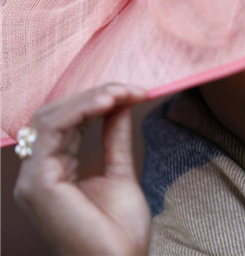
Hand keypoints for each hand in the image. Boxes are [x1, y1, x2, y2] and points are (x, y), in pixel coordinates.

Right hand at [13, 83, 150, 254]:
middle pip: (55, 115)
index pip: (65, 123)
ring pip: (51, 118)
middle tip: (132, 89)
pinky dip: (80, 110)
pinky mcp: (38, 183)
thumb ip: (115, 139)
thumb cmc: (119, 232)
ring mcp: (33, 179)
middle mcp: (37, 174)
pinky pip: (52, 131)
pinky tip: (109, 102)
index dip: (97, 101)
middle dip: (95, 95)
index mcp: (53, 173)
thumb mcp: (120, 173)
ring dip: (91, 98)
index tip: (135, 92)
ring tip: (123, 92)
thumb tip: (119, 106)